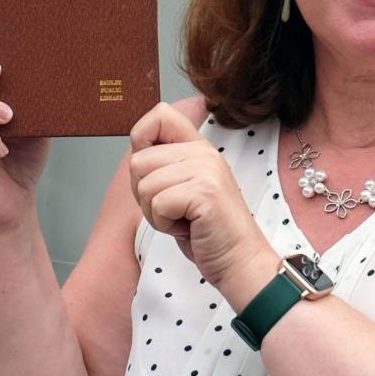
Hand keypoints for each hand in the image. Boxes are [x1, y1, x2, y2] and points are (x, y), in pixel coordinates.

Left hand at [128, 103, 273, 289]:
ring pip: (144, 185)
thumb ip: (165, 166)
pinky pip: (157, 204)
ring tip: (183, 219)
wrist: (239, 261)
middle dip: (145, 194)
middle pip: (138, 160)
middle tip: (174, 209)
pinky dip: (164, 225)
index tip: (154, 171)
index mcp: (199, 147)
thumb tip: (136, 153)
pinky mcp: (204, 192)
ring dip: (155, 213)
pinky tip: (188, 228)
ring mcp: (206, 170)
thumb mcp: (185, 188)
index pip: (160, 114)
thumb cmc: (207, 231)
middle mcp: (203, 152)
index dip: (141, 139)